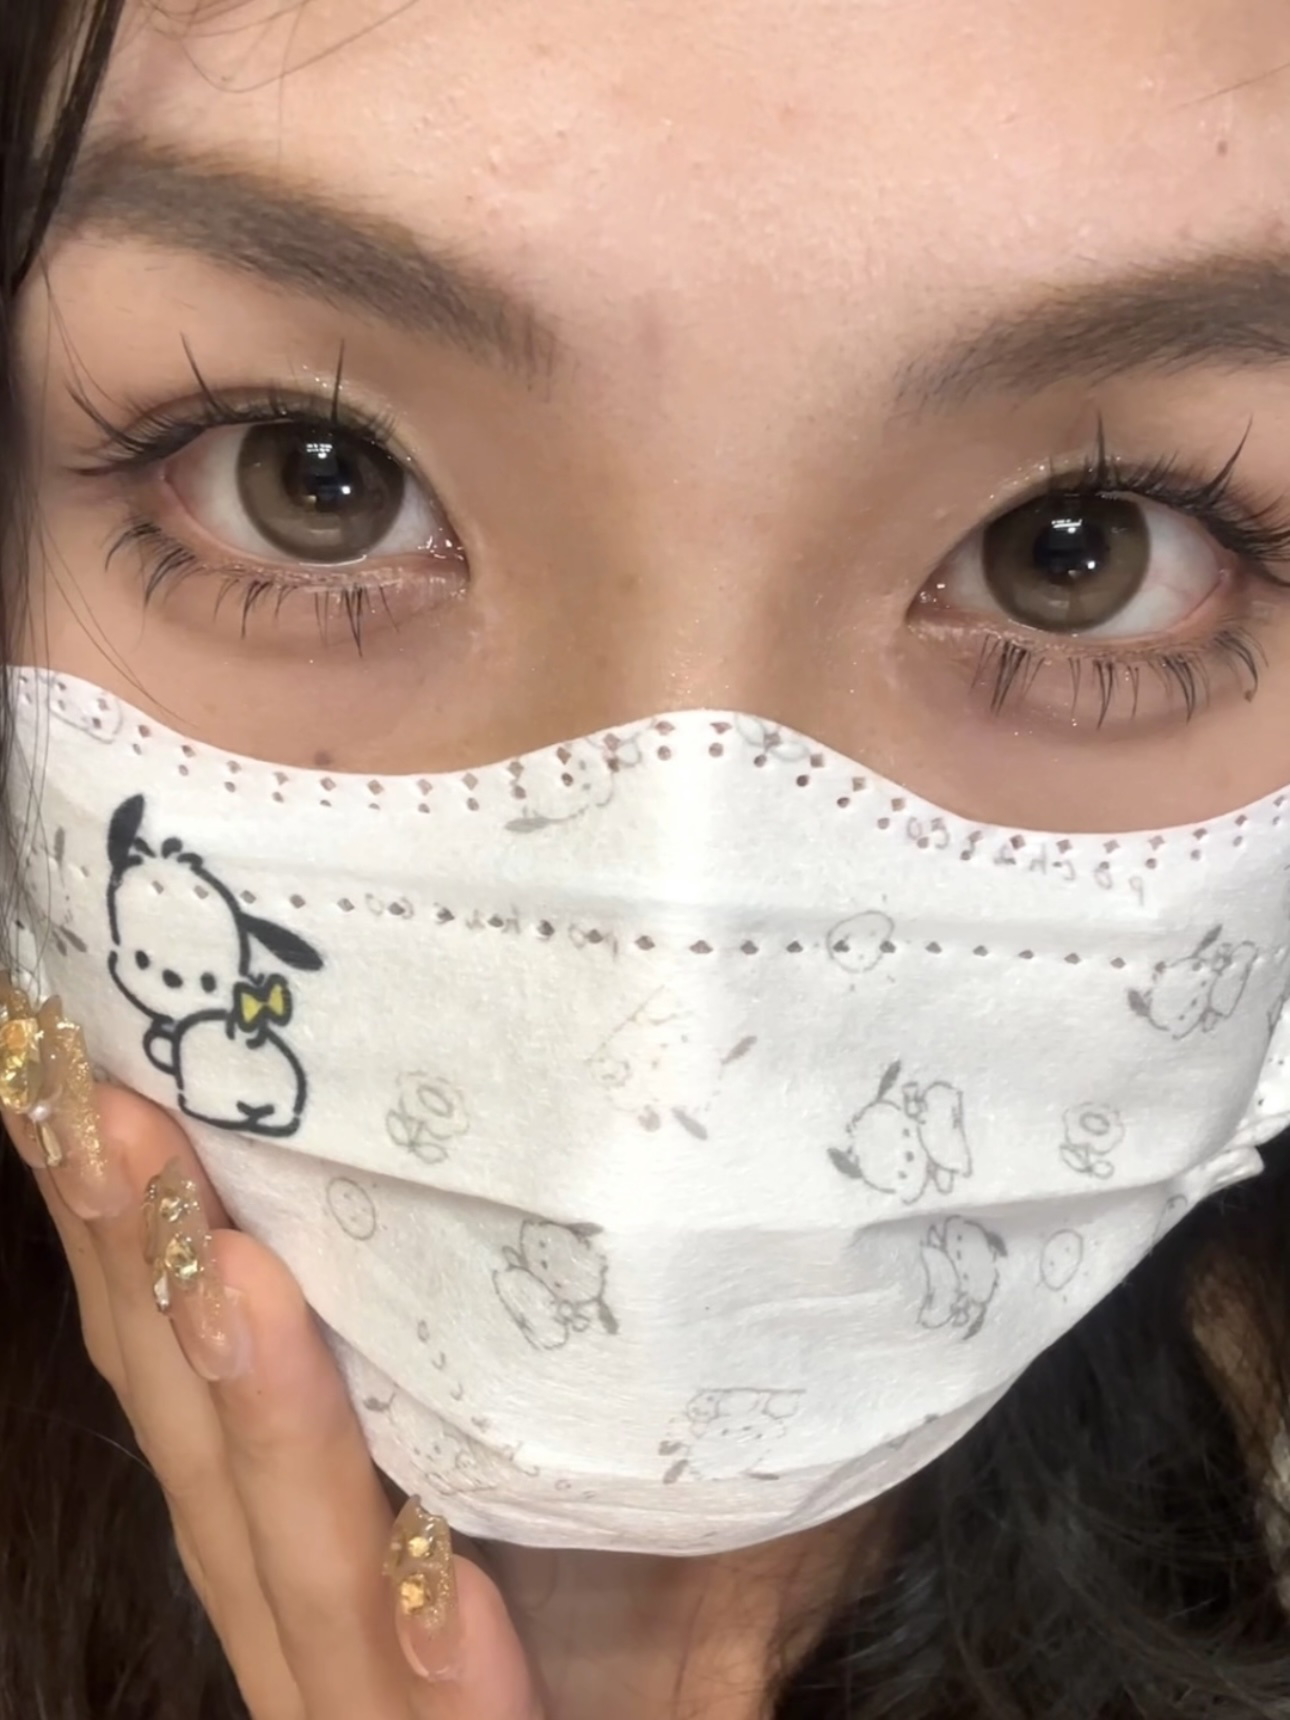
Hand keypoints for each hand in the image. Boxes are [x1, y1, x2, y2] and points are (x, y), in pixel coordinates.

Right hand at [8, 1079, 544, 1719]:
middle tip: (107, 1106)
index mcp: (310, 1500)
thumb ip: (517, 1309)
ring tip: (226, 1269)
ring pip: (296, 1570)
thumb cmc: (639, 1581)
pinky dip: (431, 1657)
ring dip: (267, 1428)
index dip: (132, 1233)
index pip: (199, 1362)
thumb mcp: (573, 1413)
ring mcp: (368, 1696)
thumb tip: (530, 1111)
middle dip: (145, 1277)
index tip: (87, 1075)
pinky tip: (436, 1579)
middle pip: (205, 1442)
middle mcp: (307, 1591)